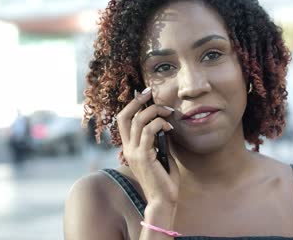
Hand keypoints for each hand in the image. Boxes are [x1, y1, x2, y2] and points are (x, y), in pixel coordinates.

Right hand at [116, 87, 179, 205]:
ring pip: (139, 121)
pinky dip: (159, 124)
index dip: (132, 105)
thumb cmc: (164, 179)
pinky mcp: (143, 157)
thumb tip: (165, 124)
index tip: (146, 94)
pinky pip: (149, 132)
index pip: (123, 120)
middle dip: (138, 101)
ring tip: (169, 113)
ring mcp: (134, 152)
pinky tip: (169, 127)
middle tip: (152, 93)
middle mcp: (128, 148)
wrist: (163, 199)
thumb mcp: (161, 154)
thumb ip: (159, 140)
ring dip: (156, 112)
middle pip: (125, 116)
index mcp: (130, 147)